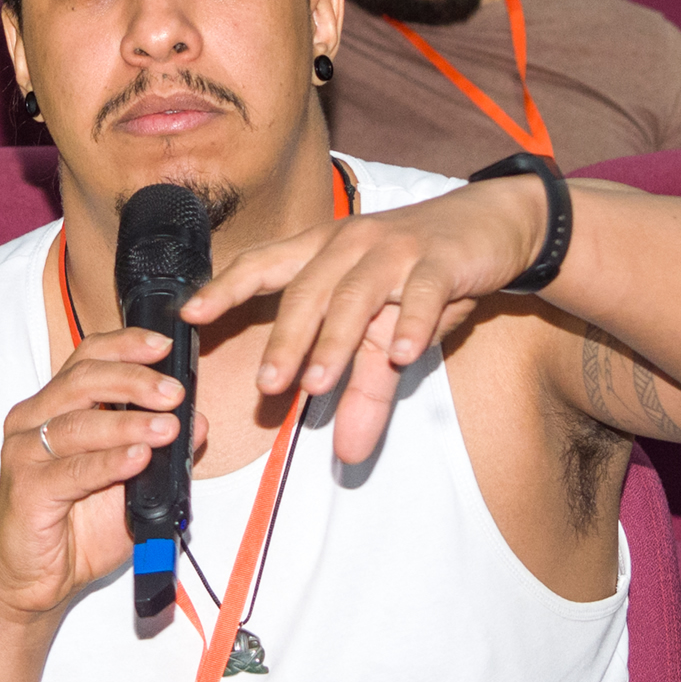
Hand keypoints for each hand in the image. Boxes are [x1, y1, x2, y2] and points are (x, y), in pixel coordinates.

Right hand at [0, 327, 207, 619]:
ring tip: (168, 427)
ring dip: (130, 422)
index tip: (164, 345)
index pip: (89, 358)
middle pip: (84, 380)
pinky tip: (140, 458)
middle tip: (174, 391)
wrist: (36, 583)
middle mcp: (33, 420)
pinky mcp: (25, 489)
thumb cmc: (77, 527)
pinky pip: (73, 469)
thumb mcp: (132, 482)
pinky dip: (110, 461)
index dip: (126, 345)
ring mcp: (24, 453)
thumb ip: (161, 449)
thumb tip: (198, 419)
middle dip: (135, 380)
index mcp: (55, 406)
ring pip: (79, 423)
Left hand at [183, 175, 545, 464]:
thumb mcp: (386, 332)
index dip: (225, 288)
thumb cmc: (421, 275)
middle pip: (307, 292)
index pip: (263, 266)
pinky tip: (400, 353)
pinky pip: (422, 292)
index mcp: (322, 252)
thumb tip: (346, 454)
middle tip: (267, 386)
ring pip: (355, 295)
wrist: (490, 226)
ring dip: (336, 340)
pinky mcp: (442, 260)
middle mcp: (350, 245)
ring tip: (319, 382)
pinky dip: (411, 322)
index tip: (190, 316)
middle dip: (286, 341)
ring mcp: (395, 250)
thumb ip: (362, 390)